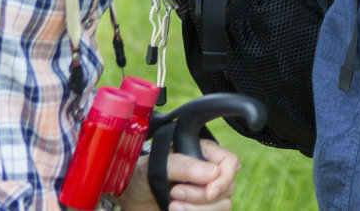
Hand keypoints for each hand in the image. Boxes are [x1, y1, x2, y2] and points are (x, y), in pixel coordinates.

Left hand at [118, 140, 241, 210]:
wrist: (129, 199)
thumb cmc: (140, 175)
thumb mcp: (158, 165)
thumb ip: (185, 166)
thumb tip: (213, 174)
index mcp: (203, 154)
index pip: (231, 163)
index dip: (224, 178)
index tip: (209, 191)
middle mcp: (208, 174)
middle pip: (228, 188)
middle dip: (201, 196)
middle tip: (174, 193)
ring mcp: (204, 195)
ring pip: (223, 206)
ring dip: (197, 210)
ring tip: (172, 205)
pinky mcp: (199, 210)